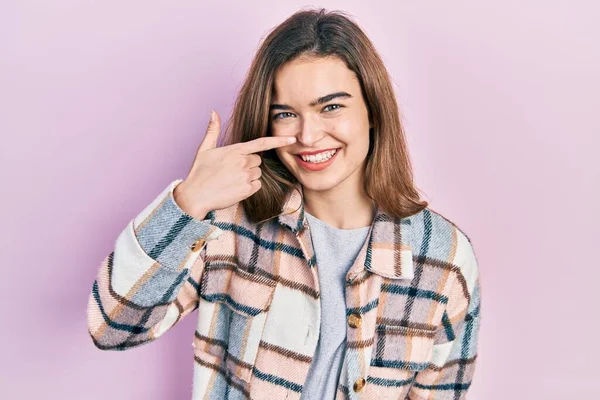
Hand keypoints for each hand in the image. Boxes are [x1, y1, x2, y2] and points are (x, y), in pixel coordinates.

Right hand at [173, 110, 295, 219]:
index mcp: (235, 150)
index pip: (262, 143)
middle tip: (232, 170)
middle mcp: (242, 162)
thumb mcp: (204, 149)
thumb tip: (213, 112)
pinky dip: (249, 187)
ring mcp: (246, 176)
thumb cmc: (199, 172)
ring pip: (257, 173)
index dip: (278, 141)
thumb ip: (213, 130)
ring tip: (231, 179)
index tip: (292, 139)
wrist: (195, 196)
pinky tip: (235, 188)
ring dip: (248, 176)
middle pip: (258, 160)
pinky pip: (256, 186)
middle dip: (249, 164)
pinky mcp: (247, 190)